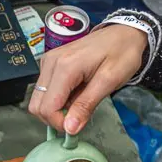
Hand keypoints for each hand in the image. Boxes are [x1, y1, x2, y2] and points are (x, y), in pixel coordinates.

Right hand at [29, 25, 147, 133]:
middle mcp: (51, 63)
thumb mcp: (109, 82)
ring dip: (57, 108)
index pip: (47, 108)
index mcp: (65, 67)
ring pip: (39, 99)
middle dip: (55, 118)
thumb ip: (86, 105)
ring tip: (80, 101)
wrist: (123, 32)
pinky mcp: (51, 63)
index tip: (78, 126)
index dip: (60, 123)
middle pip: (37, 105)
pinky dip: (59, 98)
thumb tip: (70, 128)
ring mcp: (49, 62)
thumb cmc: (121, 54)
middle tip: (79, 116)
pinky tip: (77, 92)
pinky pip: (46, 89)